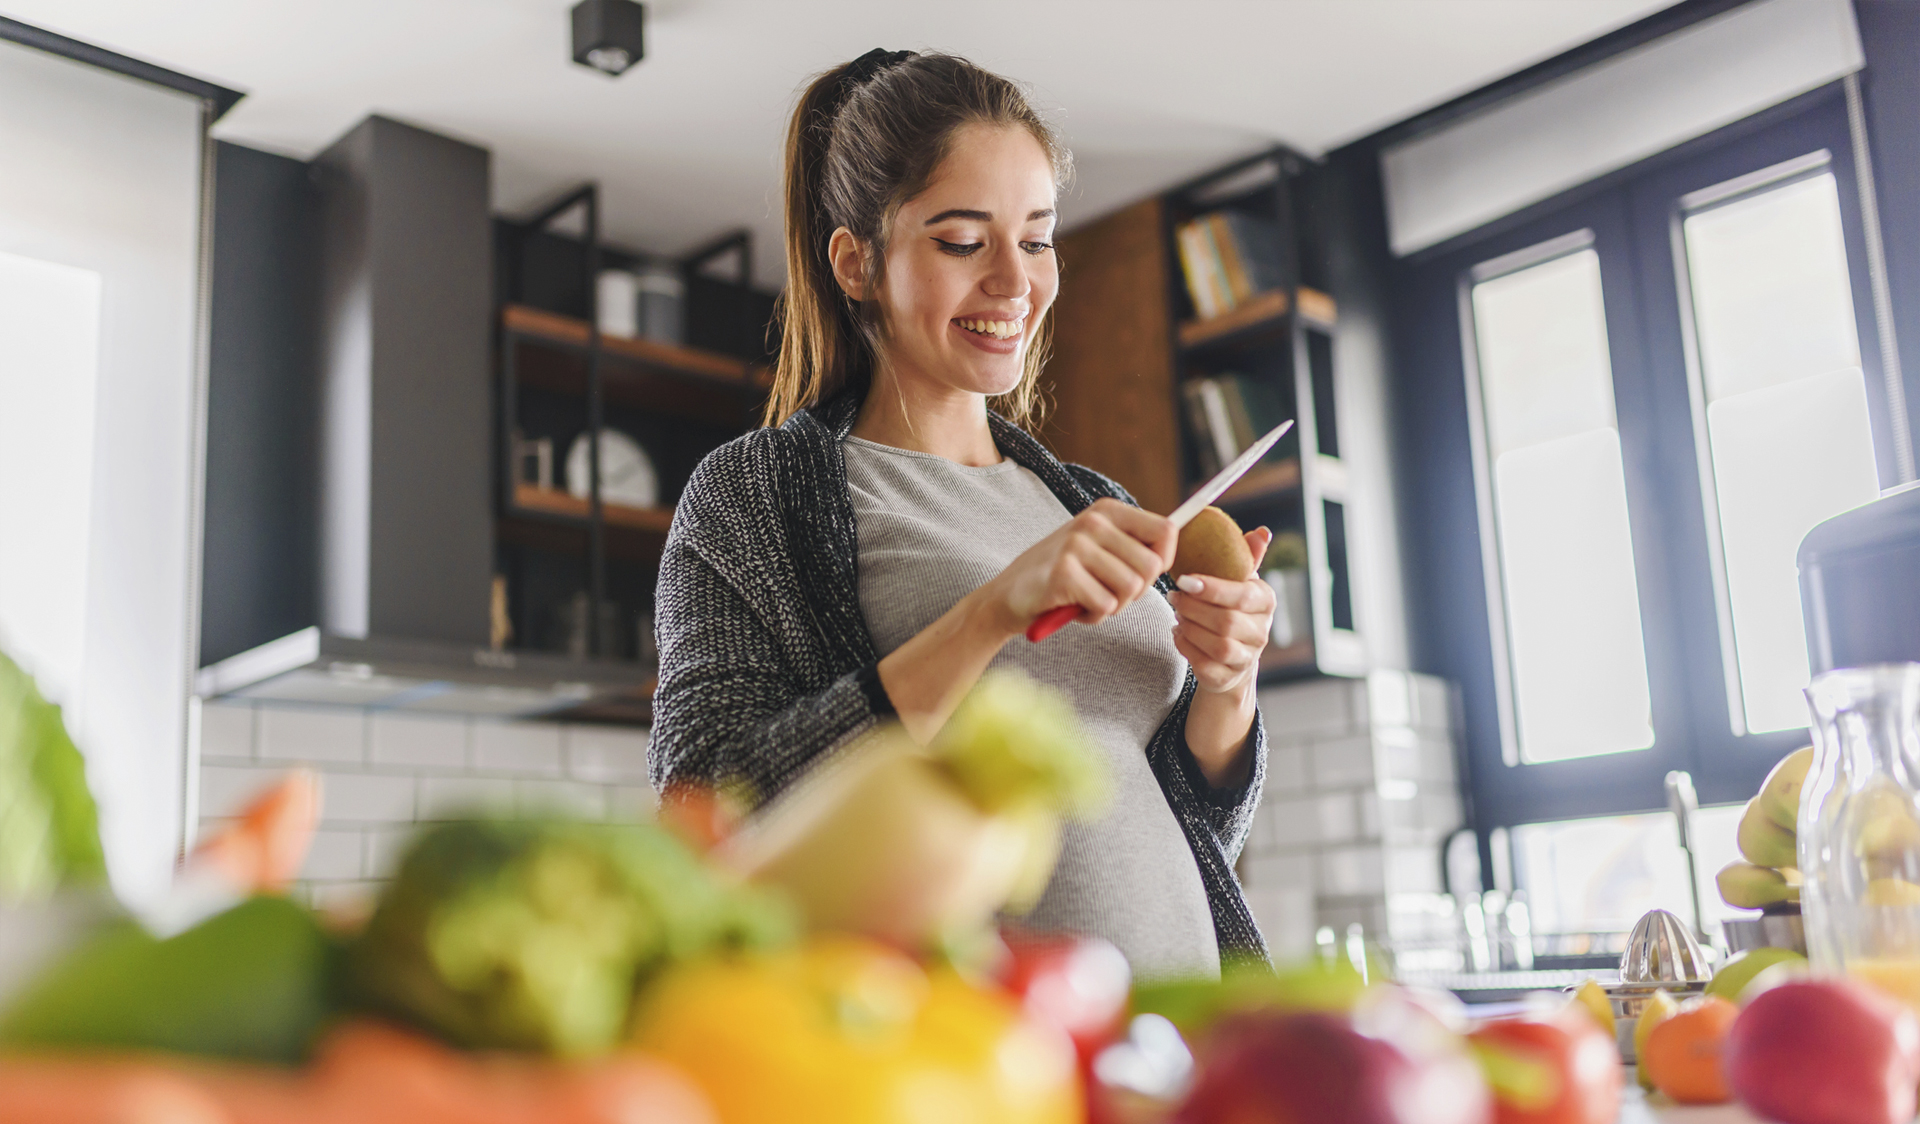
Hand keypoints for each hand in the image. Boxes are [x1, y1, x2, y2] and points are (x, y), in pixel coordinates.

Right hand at [986, 498, 1176, 633]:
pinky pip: (1106, 606)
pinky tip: (1072, 607)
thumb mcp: (1098, 548)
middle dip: (1136, 591)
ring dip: (1113, 605)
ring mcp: (1076, 546)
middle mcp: (1093, 522)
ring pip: (1131, 589)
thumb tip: (1170, 552)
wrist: (1007, 596)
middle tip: (1107, 592)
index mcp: (1106, 511)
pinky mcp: (1063, 574)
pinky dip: (1093, 616)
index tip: (1140, 573)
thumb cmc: (1061, 576)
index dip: (1163, 560)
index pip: (1166, 530)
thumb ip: (1132, 545)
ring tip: (1087, 598)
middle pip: (1151, 567)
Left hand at [1168, 527, 1274, 695]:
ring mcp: (1247, 658)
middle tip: (1173, 596)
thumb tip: (1262, 532)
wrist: (1232, 654)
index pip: (1242, 595)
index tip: (1184, 580)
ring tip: (1177, 614)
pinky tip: (1177, 633)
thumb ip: (1247, 556)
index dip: (1212, 588)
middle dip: (1194, 608)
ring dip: (1190, 628)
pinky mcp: (1228, 678)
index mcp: (1266, 601)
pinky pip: (1206, 666)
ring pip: (1218, 646)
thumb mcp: (1239, 580)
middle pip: (1227, 622)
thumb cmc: (1232, 607)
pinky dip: (1186, 648)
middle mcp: (1262, 632)